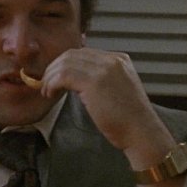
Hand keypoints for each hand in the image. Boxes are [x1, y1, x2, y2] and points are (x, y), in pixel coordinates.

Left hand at [39, 48, 184, 186]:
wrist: (141, 133)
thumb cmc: (128, 120)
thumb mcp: (117, 91)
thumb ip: (100, 80)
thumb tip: (73, 80)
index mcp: (119, 59)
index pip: (83, 53)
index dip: (64, 64)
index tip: (54, 78)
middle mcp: (112, 60)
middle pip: (72, 54)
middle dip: (54, 68)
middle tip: (45, 84)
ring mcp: (104, 69)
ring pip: (65, 63)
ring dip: (51, 76)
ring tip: (46, 91)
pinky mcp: (95, 82)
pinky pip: (64, 75)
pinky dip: (52, 83)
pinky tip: (50, 93)